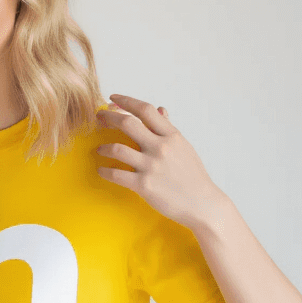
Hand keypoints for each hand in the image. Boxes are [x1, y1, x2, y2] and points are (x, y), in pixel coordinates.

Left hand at [95, 94, 231, 230]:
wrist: (202, 204)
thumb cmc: (192, 175)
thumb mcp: (184, 147)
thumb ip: (168, 129)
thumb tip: (161, 109)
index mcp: (172, 136)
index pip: (146, 110)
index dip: (126, 101)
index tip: (113, 98)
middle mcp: (161, 147)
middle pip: (127, 123)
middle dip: (108, 117)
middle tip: (98, 118)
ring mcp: (151, 166)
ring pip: (116, 148)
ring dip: (103, 147)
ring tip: (99, 149)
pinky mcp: (143, 185)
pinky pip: (115, 174)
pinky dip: (104, 171)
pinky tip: (102, 170)